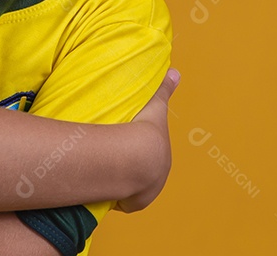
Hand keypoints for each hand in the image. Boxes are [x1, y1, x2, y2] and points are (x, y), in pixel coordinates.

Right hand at [113, 67, 179, 212]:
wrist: (135, 155)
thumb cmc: (145, 129)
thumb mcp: (156, 104)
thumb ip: (164, 89)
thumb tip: (175, 72)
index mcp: (162, 158)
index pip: (151, 155)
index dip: (138, 149)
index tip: (126, 144)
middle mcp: (157, 180)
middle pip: (141, 173)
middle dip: (128, 166)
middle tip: (112, 154)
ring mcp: (144, 193)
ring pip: (129, 188)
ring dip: (118, 181)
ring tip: (102, 168)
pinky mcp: (130, 203)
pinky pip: (118, 200)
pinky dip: (111, 194)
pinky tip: (100, 183)